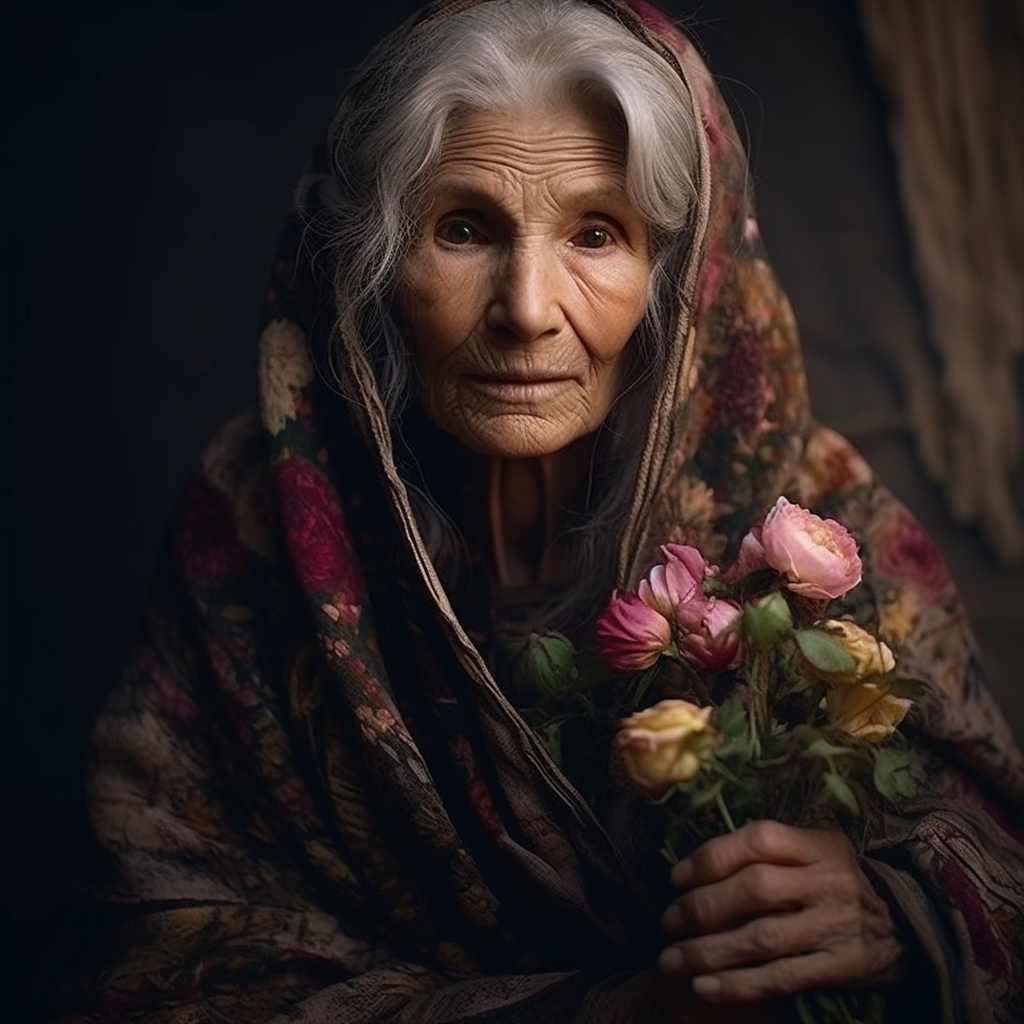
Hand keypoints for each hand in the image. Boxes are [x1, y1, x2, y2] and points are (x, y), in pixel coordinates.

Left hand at [658, 820, 903, 1004]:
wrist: (908, 925)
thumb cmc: (838, 882)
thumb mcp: (815, 852)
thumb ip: (768, 853)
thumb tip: (694, 870)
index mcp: (820, 844)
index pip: (759, 839)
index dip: (711, 857)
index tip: (676, 878)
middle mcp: (831, 880)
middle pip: (755, 889)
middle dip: (701, 907)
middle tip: (667, 922)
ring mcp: (838, 925)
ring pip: (762, 938)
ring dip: (708, 952)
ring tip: (671, 960)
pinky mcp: (844, 967)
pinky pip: (782, 978)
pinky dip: (738, 984)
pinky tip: (705, 987)